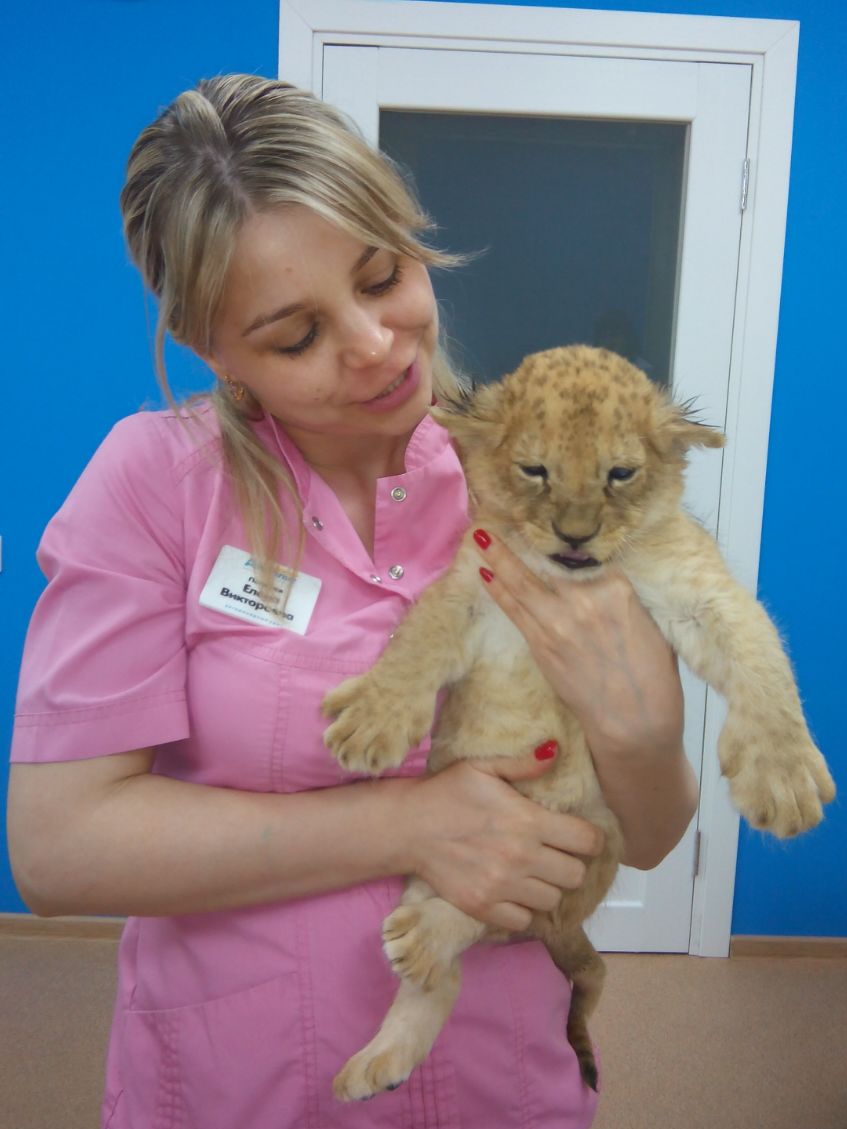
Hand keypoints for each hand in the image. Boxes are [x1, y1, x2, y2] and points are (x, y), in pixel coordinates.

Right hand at [401, 750, 604, 931]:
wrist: (407, 827)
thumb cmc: (446, 792)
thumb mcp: (483, 767)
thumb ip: (523, 763)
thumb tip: (555, 750)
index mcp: (527, 820)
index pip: (586, 841)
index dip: (590, 839)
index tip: (580, 837)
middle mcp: (521, 857)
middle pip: (575, 875)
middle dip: (570, 863)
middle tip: (554, 855)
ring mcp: (503, 886)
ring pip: (553, 900)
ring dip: (547, 886)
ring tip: (532, 873)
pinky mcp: (484, 907)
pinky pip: (524, 921)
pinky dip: (523, 909)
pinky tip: (513, 891)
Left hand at [473, 529, 683, 758]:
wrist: (635, 722)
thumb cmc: (653, 676)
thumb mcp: (650, 623)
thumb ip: (621, 596)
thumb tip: (602, 578)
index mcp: (618, 588)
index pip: (586, 556)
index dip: (564, 541)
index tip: (546, 522)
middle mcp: (585, 599)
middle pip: (547, 561)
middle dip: (518, 539)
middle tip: (493, 516)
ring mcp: (559, 621)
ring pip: (522, 582)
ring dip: (497, 557)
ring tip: (478, 535)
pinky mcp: (542, 644)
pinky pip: (514, 610)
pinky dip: (498, 590)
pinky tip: (484, 573)